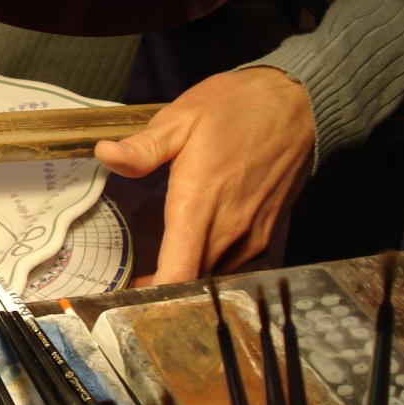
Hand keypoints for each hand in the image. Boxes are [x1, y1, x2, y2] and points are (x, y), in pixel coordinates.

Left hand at [93, 67, 314, 284]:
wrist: (299, 103)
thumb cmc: (237, 108)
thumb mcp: (181, 118)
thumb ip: (144, 147)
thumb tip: (104, 154)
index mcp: (201, 203)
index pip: (179, 271)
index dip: (152, 295)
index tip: (125, 301)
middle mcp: (230, 228)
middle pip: (192, 281)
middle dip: (161, 289)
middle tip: (132, 285)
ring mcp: (253, 235)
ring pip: (213, 275)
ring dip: (188, 277)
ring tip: (158, 272)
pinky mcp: (266, 234)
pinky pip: (233, 264)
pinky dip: (210, 266)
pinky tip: (194, 251)